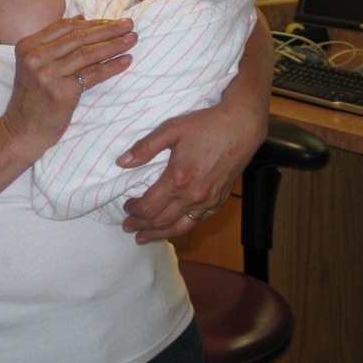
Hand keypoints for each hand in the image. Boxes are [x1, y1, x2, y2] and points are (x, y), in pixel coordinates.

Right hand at [1, 16, 136, 158]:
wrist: (21, 131)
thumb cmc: (33, 98)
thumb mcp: (34, 65)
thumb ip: (54, 42)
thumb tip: (81, 19)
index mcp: (28, 46)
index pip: (65, 27)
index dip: (92, 22)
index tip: (113, 21)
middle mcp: (35, 57)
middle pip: (78, 38)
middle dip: (107, 29)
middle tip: (129, 24)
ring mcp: (47, 75)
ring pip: (87, 54)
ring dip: (114, 45)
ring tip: (132, 39)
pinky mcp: (61, 92)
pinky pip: (92, 74)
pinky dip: (112, 66)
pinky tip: (126, 60)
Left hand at [118, 101, 266, 242]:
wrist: (241, 126)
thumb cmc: (205, 125)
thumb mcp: (171, 129)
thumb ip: (145, 147)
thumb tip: (122, 162)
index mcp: (177, 180)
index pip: (149, 207)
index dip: (134, 210)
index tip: (126, 207)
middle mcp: (193, 196)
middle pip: (161, 221)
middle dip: (141, 225)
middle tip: (128, 226)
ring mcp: (208, 201)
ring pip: (180, 227)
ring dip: (159, 234)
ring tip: (144, 237)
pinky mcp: (219, 200)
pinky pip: (198, 221)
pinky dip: (181, 227)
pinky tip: (174, 226)